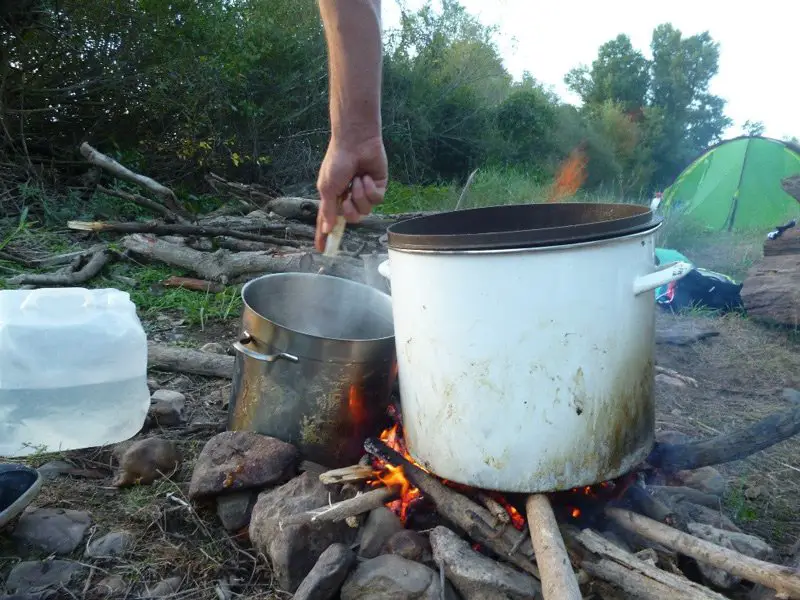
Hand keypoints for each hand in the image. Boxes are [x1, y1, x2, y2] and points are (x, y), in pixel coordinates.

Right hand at [315, 135, 387, 251]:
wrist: (355, 142)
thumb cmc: (337, 162)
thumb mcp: (327, 188)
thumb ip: (328, 210)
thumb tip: (326, 228)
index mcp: (333, 197)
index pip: (328, 221)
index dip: (325, 236)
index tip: (322, 250)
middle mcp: (348, 197)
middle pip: (352, 219)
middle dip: (350, 210)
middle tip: (346, 197)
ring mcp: (363, 193)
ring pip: (365, 211)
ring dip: (360, 195)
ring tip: (357, 179)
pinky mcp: (377, 187)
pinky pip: (376, 200)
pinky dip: (370, 189)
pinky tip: (366, 176)